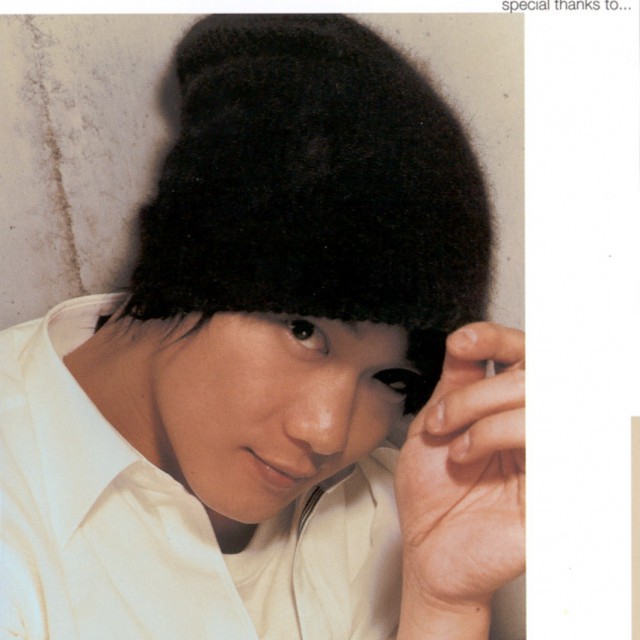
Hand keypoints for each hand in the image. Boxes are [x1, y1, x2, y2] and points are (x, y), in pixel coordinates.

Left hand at [395, 322, 524, 623]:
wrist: (427, 549)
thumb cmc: (433, 493)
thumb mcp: (434, 427)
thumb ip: (454, 384)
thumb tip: (465, 339)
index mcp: (509, 409)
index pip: (523, 358)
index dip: (497, 339)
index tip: (462, 342)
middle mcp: (534, 428)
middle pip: (529, 378)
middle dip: (474, 394)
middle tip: (440, 421)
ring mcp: (547, 457)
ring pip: (536, 405)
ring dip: (481, 419)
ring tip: (454, 448)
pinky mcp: (556, 491)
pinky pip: (547, 445)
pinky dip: (496, 438)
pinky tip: (466, 459)